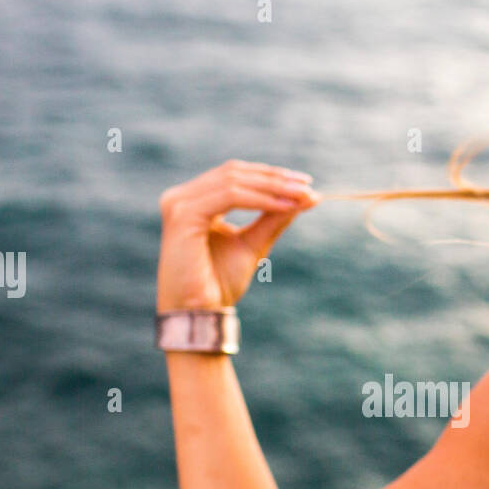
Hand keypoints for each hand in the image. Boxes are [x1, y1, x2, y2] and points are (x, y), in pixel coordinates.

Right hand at [156, 159, 319, 312]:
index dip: (271, 176)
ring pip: (233, 181)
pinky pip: (230, 196)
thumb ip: (274, 218)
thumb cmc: (218, 285)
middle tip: (308, 187)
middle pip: (234, 172)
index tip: (306, 185)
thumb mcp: (253, 244)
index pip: (235, 176)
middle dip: (275, 178)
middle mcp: (181, 198)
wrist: (200, 315)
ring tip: (301, 197)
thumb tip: (309, 196)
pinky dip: (260, 199)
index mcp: (193, 202)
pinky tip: (285, 207)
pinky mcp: (183, 215)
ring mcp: (179, 204)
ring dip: (272, 187)